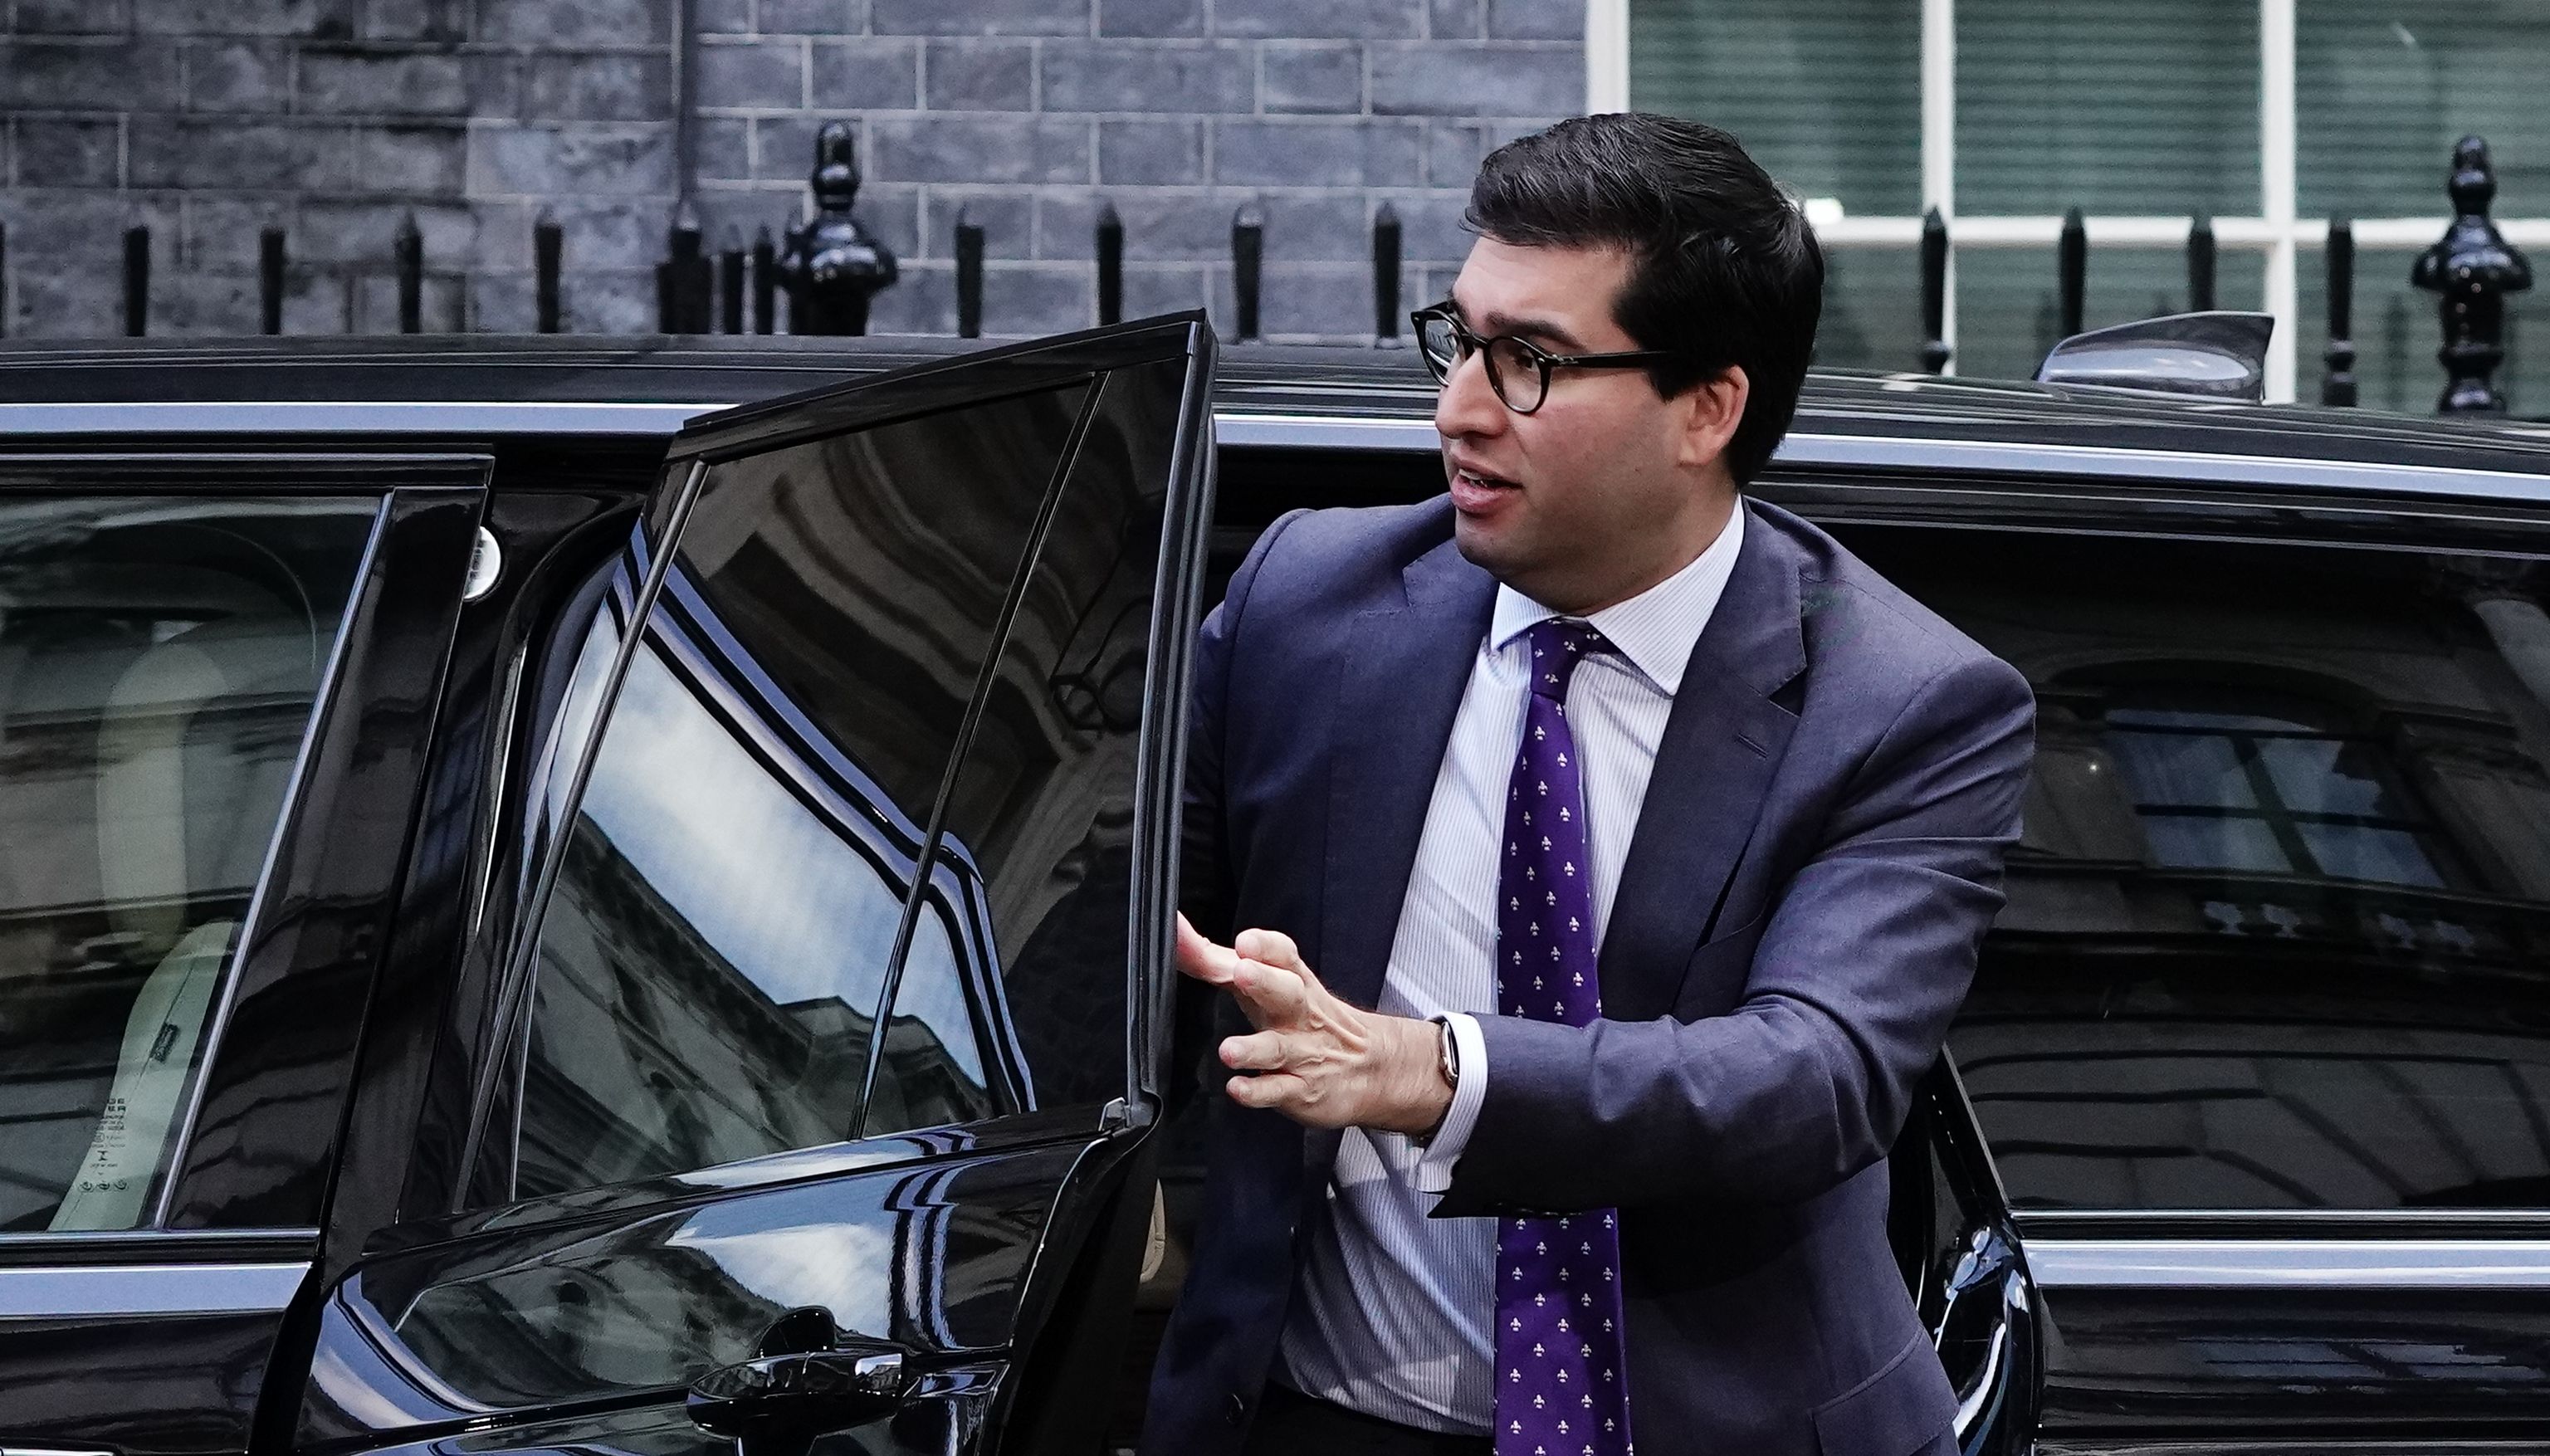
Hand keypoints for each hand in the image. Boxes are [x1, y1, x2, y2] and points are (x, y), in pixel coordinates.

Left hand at [1175, 915, 1450, 1135]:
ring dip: (1252, 1048)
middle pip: (1286, 992)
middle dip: (1264, 981)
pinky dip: (1257, 1091)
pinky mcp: (1300, 1090)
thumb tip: (1177, 939)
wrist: (1369, 1068)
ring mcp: (1302, 1053)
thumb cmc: (1303, 1019)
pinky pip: (1278, 1091)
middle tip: (1242, 972)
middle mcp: (1299, 1014)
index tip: (1245, 941)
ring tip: (1229, 1051)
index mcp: (1293, 981)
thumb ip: (1218, 963)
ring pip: (1277, 1048)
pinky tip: (1238, 1089)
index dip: (1265, 947)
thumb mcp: (1268, 985)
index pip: (1284, 956)